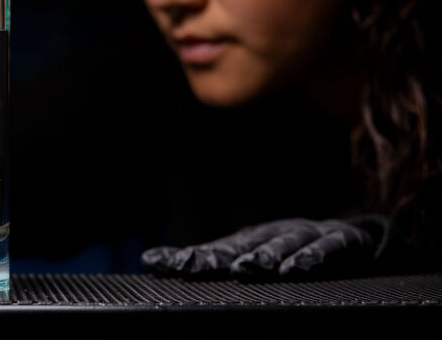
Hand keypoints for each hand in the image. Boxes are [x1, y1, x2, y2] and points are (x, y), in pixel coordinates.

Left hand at [142, 217, 384, 277]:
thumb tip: (156, 264)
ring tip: (248, 269)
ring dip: (264, 256)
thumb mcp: (255, 257)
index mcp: (250, 240)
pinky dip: (312, 257)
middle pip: (241, 245)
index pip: (212, 250)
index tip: (155, 264)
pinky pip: (326, 248)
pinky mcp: (339, 240)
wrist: (350, 238)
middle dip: (217, 257)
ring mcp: (305, 234)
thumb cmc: (290, 252)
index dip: (186, 258)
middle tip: (195, 268)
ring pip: (282, 244)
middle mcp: (272, 234)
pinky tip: (298, 270)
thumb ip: (215, 264)